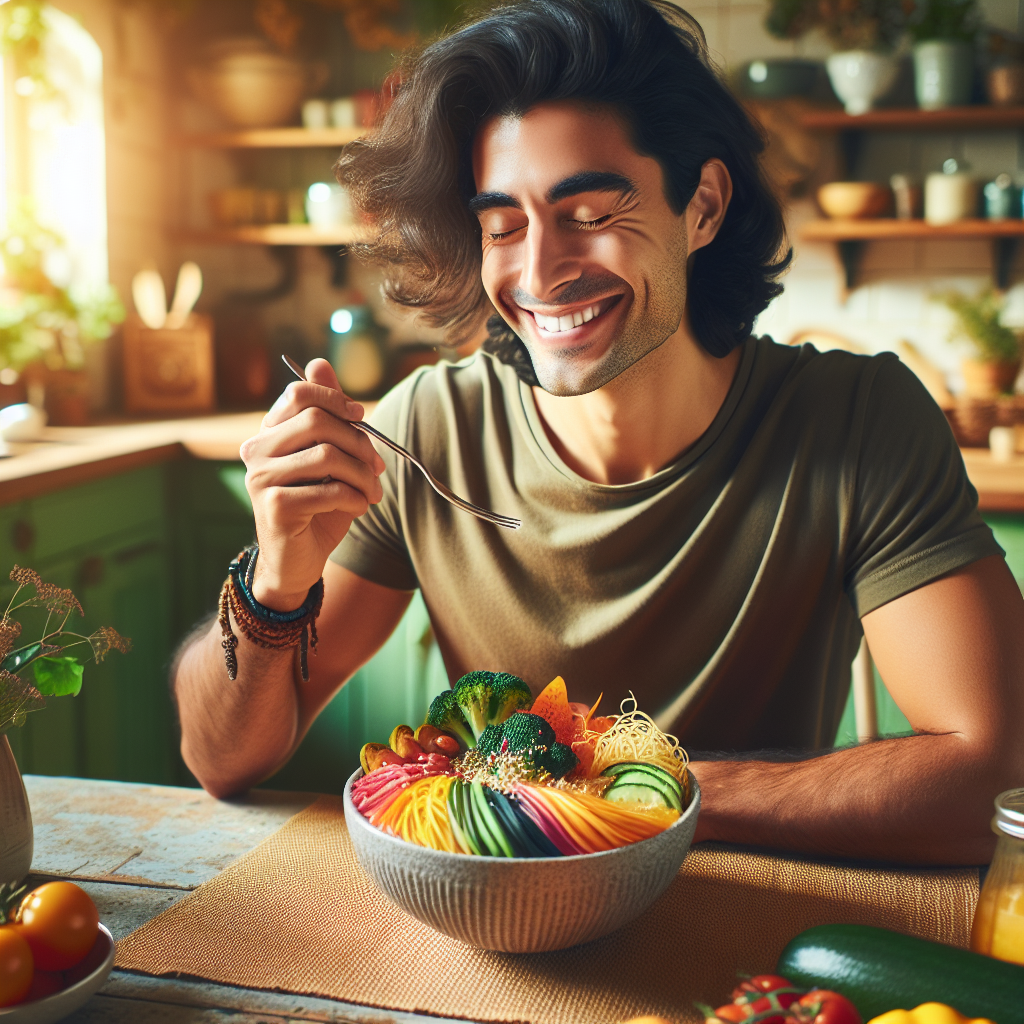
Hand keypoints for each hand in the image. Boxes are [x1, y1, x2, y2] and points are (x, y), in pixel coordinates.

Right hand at [240, 358, 385, 610]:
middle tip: (377, 467)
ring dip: (362, 475)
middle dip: (358, 442)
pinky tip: (357, 507)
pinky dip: (353, 498)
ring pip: (327, 455)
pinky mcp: (274, 507)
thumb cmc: (317, 506)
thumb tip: (320, 363)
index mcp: (269, 433)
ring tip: (372, 492)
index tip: (361, 418)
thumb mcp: (328, 457)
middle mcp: (257, 451)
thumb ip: (327, 415)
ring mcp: (261, 479)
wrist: (297, 560)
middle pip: (316, 421)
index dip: (336, 400)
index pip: (299, 394)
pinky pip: (328, 490)